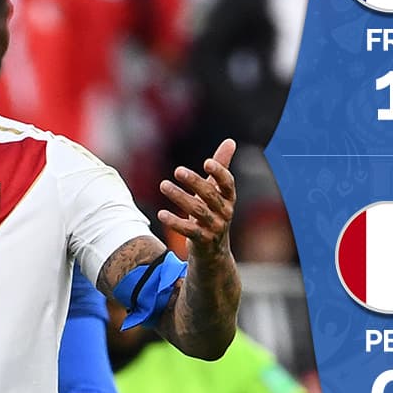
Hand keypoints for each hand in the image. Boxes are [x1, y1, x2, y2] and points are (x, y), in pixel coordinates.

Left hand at [158, 139, 236, 259]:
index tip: (207, 162)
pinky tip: (161, 213)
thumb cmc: (213, 212)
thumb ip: (221, 167)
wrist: (213, 250)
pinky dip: (175, 222)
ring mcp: (215, 227)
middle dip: (194, 182)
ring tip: (163, 185)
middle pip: (210, 195)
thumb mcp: (216, 191)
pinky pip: (189, 230)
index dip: (220, 173)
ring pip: (197, 210)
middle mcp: (225, 212)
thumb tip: (230, 141)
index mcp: (229, 198)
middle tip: (177, 170)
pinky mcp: (203, 240)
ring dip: (179, 197)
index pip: (228, 184)